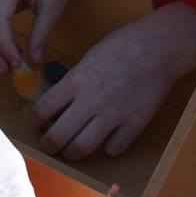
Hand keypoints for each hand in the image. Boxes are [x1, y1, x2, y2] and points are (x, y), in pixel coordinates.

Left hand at [35, 4, 195, 160]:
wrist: (159, 47)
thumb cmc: (123, 44)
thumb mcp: (90, 56)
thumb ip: (74, 81)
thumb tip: (60, 101)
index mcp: (76, 80)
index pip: (42, 110)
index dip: (35, 121)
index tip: (37, 123)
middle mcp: (90, 101)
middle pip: (58, 136)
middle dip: (49, 144)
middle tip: (50, 144)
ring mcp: (113, 116)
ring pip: (82, 149)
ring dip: (72, 153)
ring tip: (72, 150)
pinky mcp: (134, 125)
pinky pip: (114, 149)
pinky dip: (108, 148)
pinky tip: (108, 140)